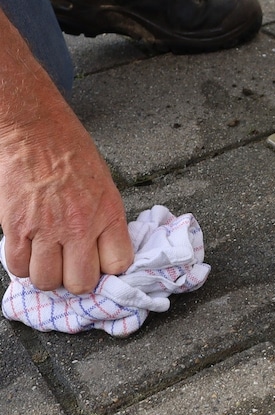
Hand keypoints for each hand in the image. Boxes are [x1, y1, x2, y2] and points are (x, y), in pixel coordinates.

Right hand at [0, 89, 132, 293]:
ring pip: (47, 281)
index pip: (119, 265)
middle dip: (77, 280)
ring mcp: (46, 229)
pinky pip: (18, 267)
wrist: (35, 131)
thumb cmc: (71, 151)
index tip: (102, 265)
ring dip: (48, 276)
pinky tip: (28, 252)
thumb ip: (105, 220)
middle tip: (73, 268)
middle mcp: (79, 227)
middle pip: (81, 283)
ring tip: (49, 261)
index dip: (109, 269)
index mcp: (108, 214)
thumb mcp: (105, 185)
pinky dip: (22, 266)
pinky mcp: (16, 227)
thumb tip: (104, 248)